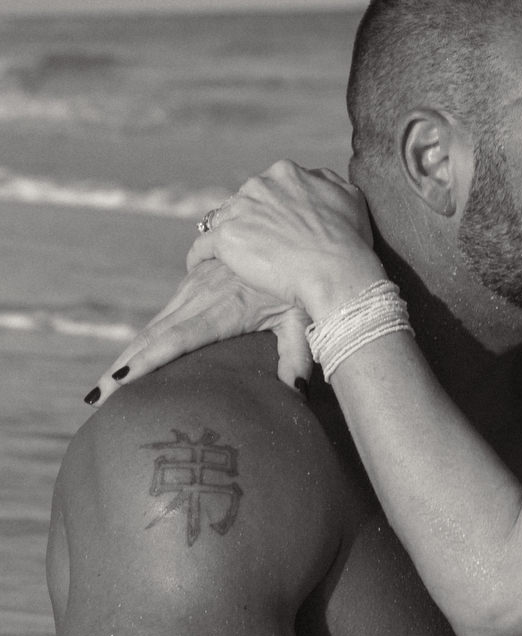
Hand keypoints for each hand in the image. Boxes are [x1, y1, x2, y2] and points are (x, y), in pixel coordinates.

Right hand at [88, 259, 313, 404]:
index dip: (147, 360)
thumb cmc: (303, 281)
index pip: (175, 339)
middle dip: (123, 368)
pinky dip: (145, 340)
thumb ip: (298, 355)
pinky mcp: (194, 280)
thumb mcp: (302, 318)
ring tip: (106, 387)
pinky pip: (164, 316)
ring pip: (153, 327)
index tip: (120, 382)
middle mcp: (200, 297)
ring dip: (128, 356)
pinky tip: (133, 361)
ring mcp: (194, 287)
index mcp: (222, 309)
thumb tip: (295, 392)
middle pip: (152, 337)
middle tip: (98, 398)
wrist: (291, 230)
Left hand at [187, 160, 385, 318]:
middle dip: (245, 221)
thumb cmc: (349, 242)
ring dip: (224, 237)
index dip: (269, 209)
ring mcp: (241, 210)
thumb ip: (328, 183)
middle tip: (251, 247)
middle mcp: (260, 185)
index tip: (272, 228)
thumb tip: (318, 179)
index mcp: (286, 173)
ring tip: (223, 258)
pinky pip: (203, 245)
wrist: (336, 273)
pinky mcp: (227, 239)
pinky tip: (199, 266)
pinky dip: (200, 255)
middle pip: (242, 202)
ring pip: (222, 221)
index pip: (266, 189)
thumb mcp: (350, 198)